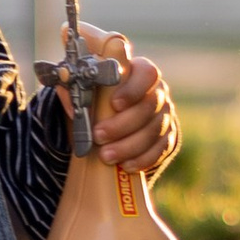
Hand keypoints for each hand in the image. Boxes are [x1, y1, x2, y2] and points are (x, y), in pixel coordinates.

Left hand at [77, 24, 179, 176]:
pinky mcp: (167, 140)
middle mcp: (158, 93)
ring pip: (155, 131)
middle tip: (98, 136)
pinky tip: (126, 165)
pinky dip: (143, 159)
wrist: (108, 125)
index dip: (133, 89)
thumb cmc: (97, 101)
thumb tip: (71, 102)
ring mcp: (165, 117)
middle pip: (150, 106)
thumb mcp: (82, 91)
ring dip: (129, 146)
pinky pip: (160, 150)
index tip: (114, 104)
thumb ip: (73, 89)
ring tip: (106, 156)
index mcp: (140, 74)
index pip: (148, 74)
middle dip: (123, 124)